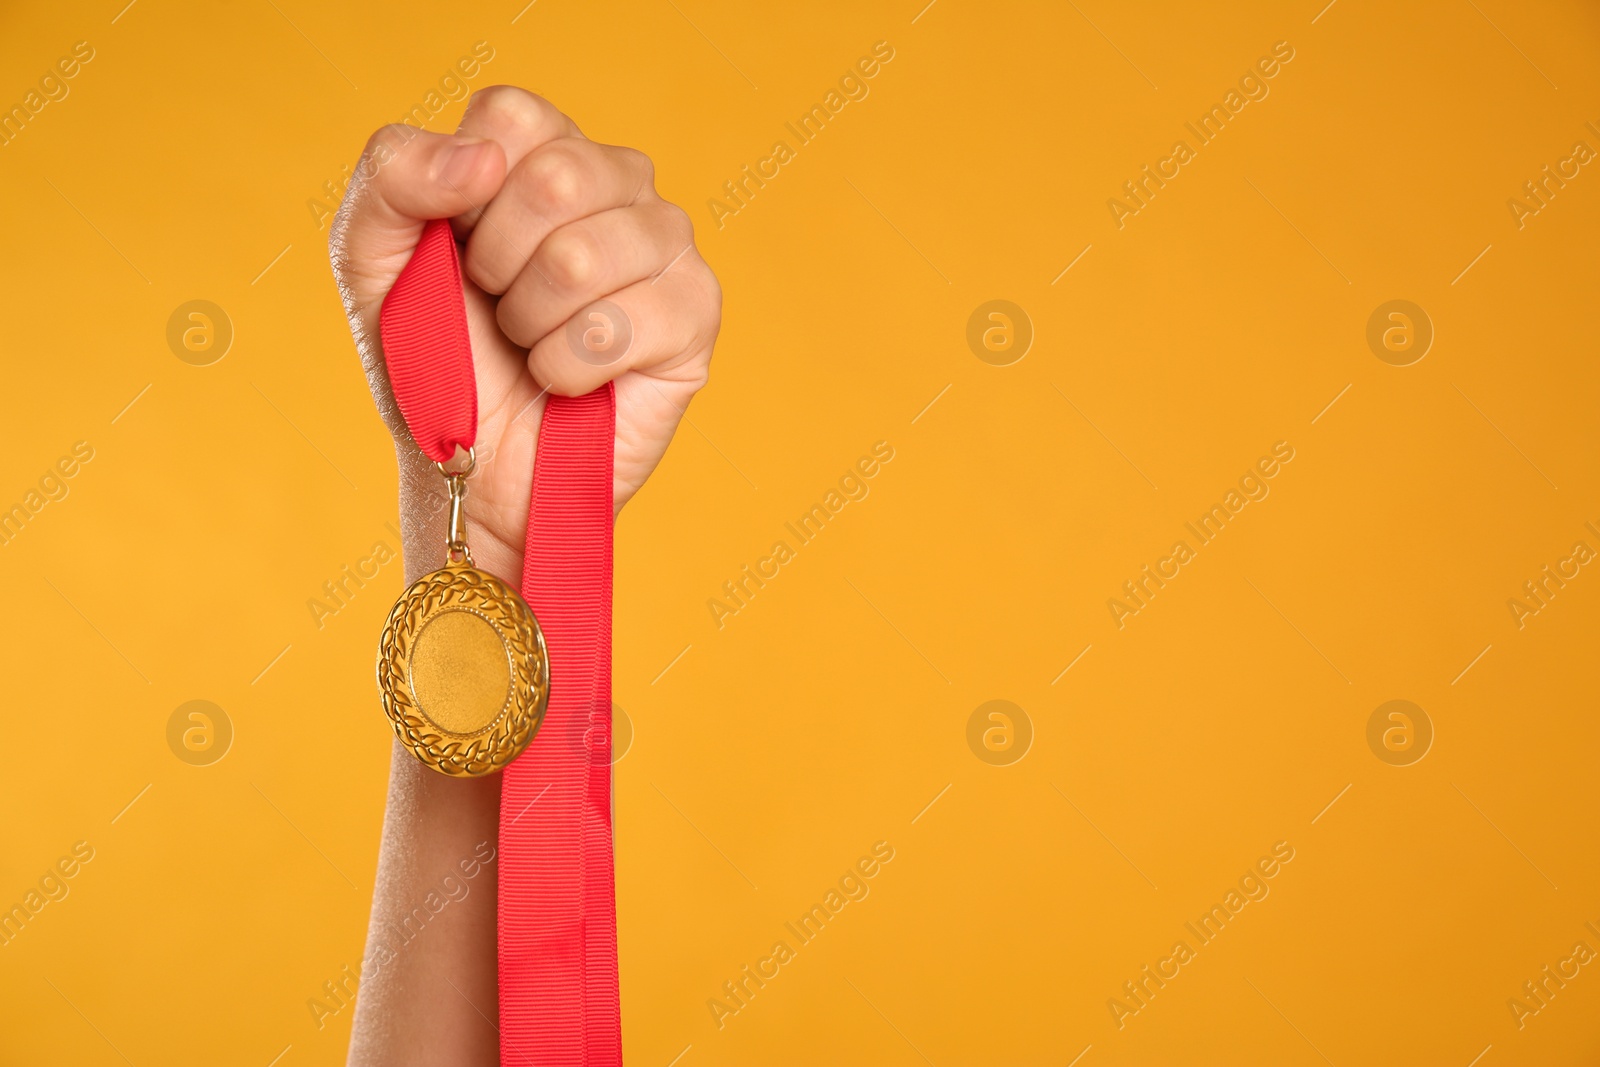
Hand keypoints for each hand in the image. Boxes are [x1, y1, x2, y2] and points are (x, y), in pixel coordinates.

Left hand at [329, 86, 719, 577]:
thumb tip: (480, 159)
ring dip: (531, 323)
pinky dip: (567, 369)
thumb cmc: (433, 357)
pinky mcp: (696, 313)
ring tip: (532, 345)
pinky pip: (615, 326)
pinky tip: (569, 381)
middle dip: (498, 266)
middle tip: (498, 307)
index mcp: (543, 150)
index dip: (464, 195)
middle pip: (556, 178)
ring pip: (583, 258)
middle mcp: (618, 182)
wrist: (472, 468)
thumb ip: (392, 175)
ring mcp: (667, 244)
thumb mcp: (370, 257)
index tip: (456, 250)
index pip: (514, 116)